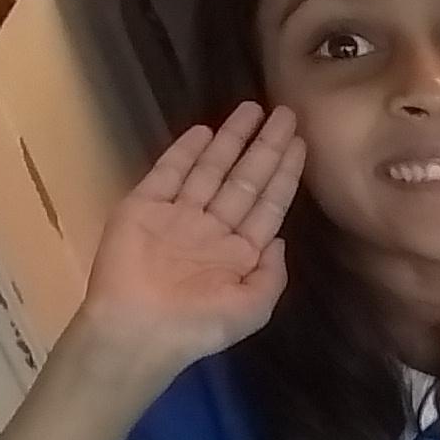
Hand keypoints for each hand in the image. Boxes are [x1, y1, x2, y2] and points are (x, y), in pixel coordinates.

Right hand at [72, 103, 304, 374]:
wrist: (138, 330)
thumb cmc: (200, 326)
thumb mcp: (253, 308)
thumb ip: (273, 273)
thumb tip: (281, 240)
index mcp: (240, 253)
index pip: (269, 203)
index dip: (285, 172)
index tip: (301, 142)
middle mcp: (212, 229)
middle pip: (246, 179)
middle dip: (266, 147)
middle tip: (286, 113)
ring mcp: (178, 216)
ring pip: (211, 170)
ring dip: (231, 140)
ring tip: (252, 109)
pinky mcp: (144, 207)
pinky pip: (169, 173)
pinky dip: (185, 151)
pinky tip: (205, 131)